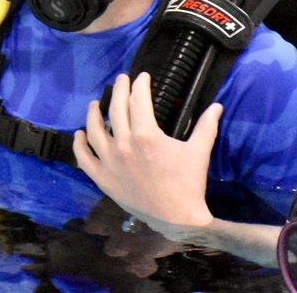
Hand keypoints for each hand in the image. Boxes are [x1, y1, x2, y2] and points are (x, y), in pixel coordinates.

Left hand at [73, 72, 221, 240]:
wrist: (177, 219)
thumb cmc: (188, 184)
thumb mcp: (199, 152)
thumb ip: (206, 126)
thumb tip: (217, 106)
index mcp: (146, 135)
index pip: (138, 100)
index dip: (140, 85)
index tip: (142, 77)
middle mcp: (123, 144)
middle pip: (115, 109)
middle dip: (119, 90)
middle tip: (121, 80)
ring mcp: (109, 161)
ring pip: (93, 130)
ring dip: (93, 113)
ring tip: (95, 104)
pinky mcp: (102, 178)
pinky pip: (83, 157)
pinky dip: (79, 144)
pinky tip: (79, 134)